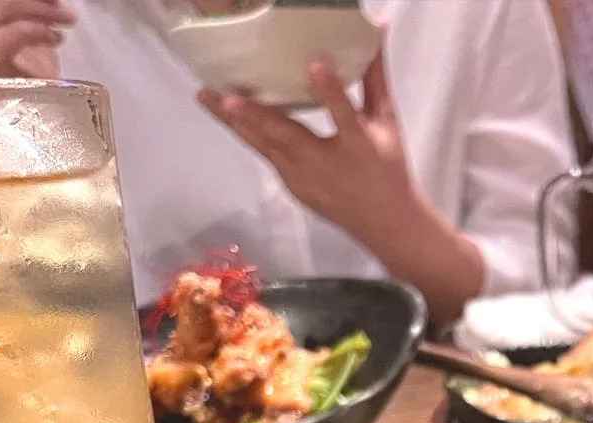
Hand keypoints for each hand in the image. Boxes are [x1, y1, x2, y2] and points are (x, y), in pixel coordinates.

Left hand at [200, 51, 414, 246]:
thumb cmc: (386, 168)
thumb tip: (377, 30)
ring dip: (235, 123)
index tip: (316, 66)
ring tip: (206, 98)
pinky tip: (227, 117)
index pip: (344, 115)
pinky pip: (265, 154)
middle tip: (223, 94)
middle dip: (252, 114)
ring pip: (264, 145)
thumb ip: (375, 77)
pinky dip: (247, 134)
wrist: (383, 223)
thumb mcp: (386, 122)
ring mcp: (302, 178)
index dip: (330, 92)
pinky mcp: (291, 184)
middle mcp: (325, 164)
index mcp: (357, 145)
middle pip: (285, 136)